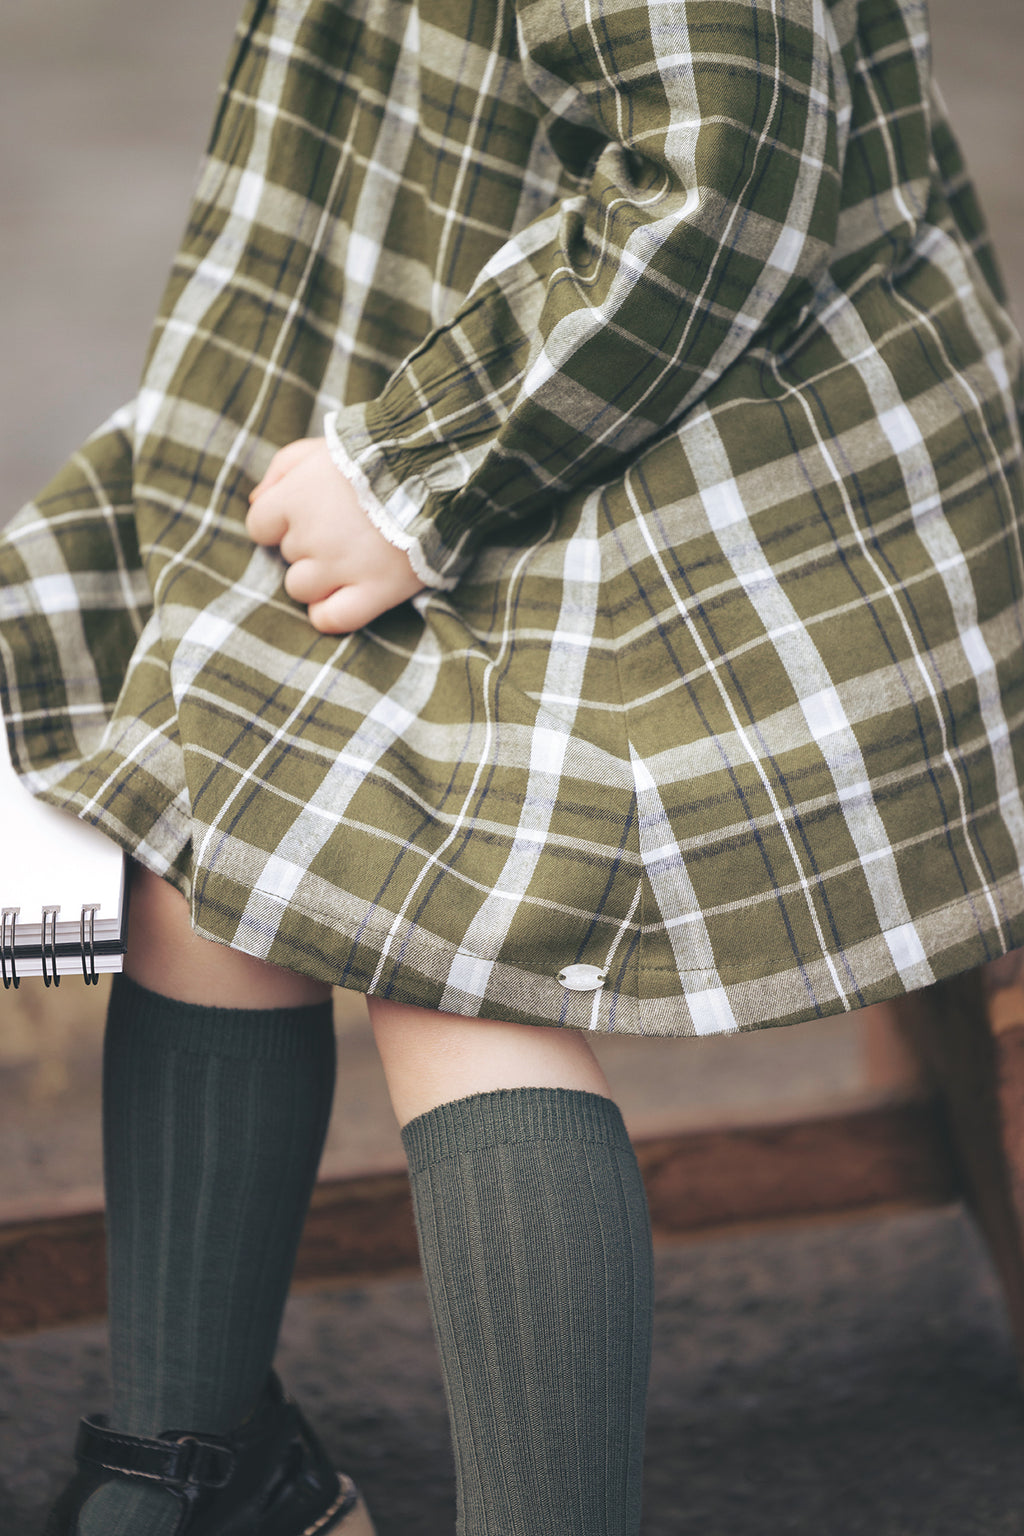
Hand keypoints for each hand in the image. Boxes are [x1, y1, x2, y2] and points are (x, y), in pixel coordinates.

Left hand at [245, 437, 424, 632]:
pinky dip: (329, 613)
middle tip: (345, 528)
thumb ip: (282, 468)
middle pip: (287, 556)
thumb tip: (256, 500)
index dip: (280, 524)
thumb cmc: (376, 454)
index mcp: (295, 498)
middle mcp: (311, 536)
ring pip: (300, 589)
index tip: (307, 517)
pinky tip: (345, 596)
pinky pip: (331, 619)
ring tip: (350, 559)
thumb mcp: (322, 446)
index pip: (260, 526)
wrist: (436, 470)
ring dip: (318, 578)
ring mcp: (341, 567)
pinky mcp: (374, 590)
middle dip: (308, 545)